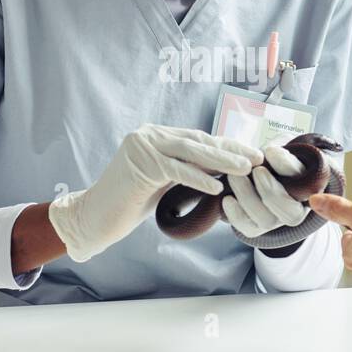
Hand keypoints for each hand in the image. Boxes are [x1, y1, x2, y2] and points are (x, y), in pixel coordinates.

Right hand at [48, 124, 262, 261]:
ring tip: (246, 169)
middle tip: (257, 159)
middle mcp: (149, 134)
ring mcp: (143, 145)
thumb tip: (223, 169)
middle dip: (230, 150)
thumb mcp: (163, 181)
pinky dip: (198, 178)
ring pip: (191, 151)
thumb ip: (185, 169)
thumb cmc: (128, 204)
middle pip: (198, 141)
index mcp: (156, 135)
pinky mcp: (140, 163)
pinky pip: (176, 169)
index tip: (252, 155)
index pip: (198, 138)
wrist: (94, 218)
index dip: (226, 146)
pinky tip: (217, 186)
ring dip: (222, 160)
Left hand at [221, 145, 310, 238]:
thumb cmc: (274, 158)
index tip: (271, 152)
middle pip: (290, 213)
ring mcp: (275, 221)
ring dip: (249, 198)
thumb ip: (280, 154)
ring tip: (235, 177)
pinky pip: (247, 228)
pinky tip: (227, 199)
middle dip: (271, 191)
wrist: (257, 171)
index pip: (307, 183)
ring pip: (267, 220)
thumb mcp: (282, 149)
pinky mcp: (255, 227)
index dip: (288, 168)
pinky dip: (236, 215)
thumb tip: (272, 153)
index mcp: (308, 190)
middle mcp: (295, 211)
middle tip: (256, 170)